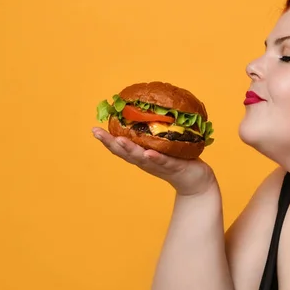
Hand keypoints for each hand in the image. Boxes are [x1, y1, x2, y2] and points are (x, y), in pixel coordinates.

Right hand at [92, 127, 216, 195]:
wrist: (195, 181)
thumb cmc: (176, 159)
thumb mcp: (160, 145)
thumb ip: (151, 132)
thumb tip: (145, 108)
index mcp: (140, 155)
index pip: (120, 147)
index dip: (106, 139)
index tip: (94, 129)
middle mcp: (145, 161)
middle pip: (124, 153)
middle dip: (110, 143)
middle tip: (97, 133)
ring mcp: (158, 165)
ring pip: (141, 157)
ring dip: (129, 149)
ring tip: (119, 140)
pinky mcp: (173, 167)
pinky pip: (163, 162)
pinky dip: (155, 158)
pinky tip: (148, 153)